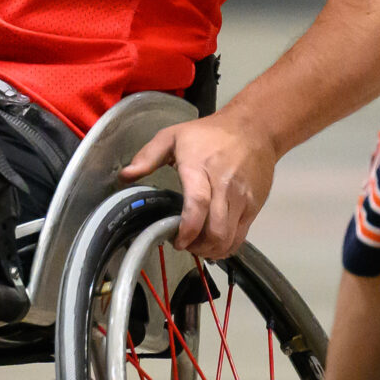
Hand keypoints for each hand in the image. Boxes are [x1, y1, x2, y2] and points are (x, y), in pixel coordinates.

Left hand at [123, 109, 279, 259]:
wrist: (253, 129)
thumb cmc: (209, 133)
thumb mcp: (173, 136)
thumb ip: (147, 156)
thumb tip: (125, 176)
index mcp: (200, 168)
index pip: (197, 204)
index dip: (187, 229)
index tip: (176, 241)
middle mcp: (224, 186)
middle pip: (215, 230)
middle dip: (197, 246)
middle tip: (183, 245)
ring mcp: (243, 198)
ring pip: (229, 238)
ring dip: (211, 250)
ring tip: (196, 246)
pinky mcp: (255, 207)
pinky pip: (241, 236)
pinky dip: (226, 247)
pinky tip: (213, 244)